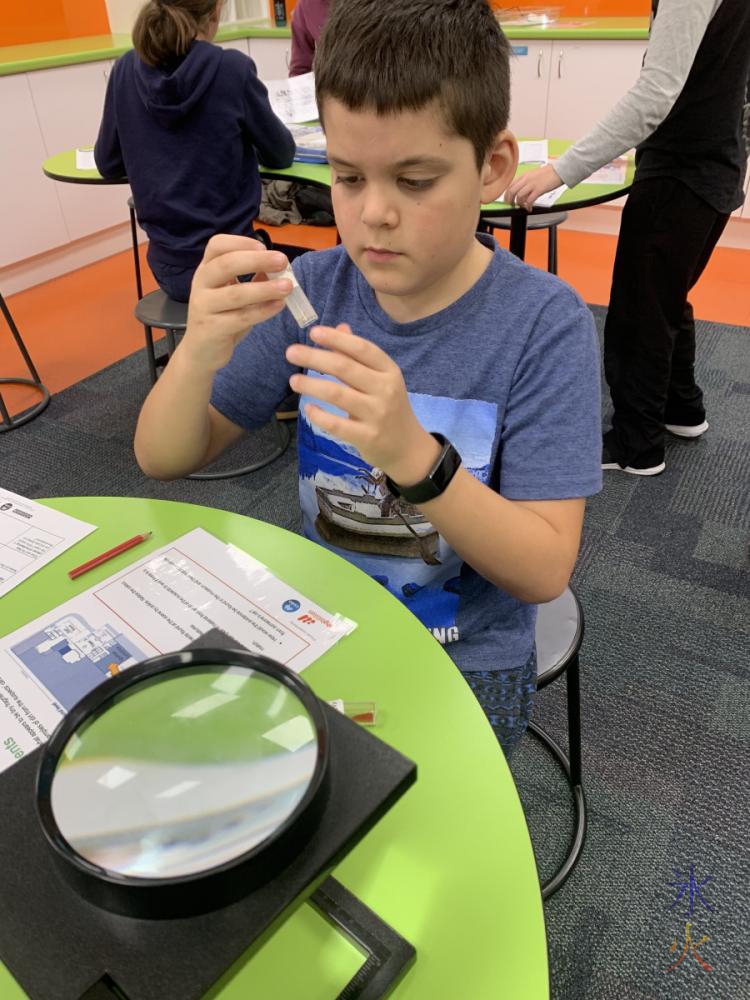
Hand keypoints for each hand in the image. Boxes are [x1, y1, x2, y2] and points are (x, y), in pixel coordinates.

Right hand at [182, 235, 292, 372]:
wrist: (200, 352)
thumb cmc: (221, 317)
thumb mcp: (234, 294)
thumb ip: (253, 279)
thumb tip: (280, 267)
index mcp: (206, 270)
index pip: (217, 245)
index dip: (240, 242)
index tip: (263, 246)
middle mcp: (201, 284)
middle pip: (226, 264)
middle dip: (256, 260)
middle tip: (282, 261)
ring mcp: (204, 306)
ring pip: (236, 294)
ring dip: (264, 288)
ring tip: (287, 286)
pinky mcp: (212, 329)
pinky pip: (241, 318)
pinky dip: (262, 311)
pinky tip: (279, 306)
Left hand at [285, 323, 439, 483]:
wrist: (407, 447)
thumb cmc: (389, 408)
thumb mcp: (381, 380)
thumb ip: (359, 356)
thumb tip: (340, 328)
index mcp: (389, 371)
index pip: (362, 348)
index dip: (337, 338)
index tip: (313, 332)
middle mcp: (385, 389)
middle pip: (345, 368)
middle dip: (315, 357)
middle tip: (291, 352)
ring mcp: (377, 414)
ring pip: (337, 394)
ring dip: (312, 385)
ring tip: (293, 380)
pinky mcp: (367, 437)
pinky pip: (337, 425)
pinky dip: (319, 416)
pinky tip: (308, 408)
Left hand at [505, 164, 562, 211]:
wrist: (560, 170)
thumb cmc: (549, 173)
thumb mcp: (534, 175)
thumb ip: (527, 182)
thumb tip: (522, 192)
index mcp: (525, 175)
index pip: (510, 185)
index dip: (507, 194)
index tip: (507, 200)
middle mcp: (526, 179)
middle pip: (512, 191)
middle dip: (510, 200)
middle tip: (512, 206)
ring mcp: (532, 184)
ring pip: (519, 196)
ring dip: (519, 204)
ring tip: (523, 207)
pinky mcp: (539, 189)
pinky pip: (529, 200)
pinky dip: (528, 206)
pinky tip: (530, 208)